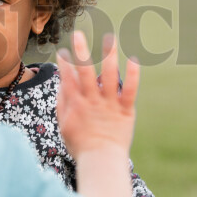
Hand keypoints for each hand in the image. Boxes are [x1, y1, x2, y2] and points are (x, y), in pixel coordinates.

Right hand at [56, 31, 139, 158]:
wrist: (102, 161)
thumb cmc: (81, 144)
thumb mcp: (64, 124)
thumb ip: (62, 102)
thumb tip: (62, 82)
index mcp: (75, 104)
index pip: (67, 79)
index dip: (64, 63)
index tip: (63, 50)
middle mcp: (91, 101)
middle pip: (85, 72)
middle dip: (81, 52)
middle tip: (79, 35)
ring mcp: (109, 105)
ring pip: (108, 76)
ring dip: (108, 56)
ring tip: (110, 38)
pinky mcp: (125, 111)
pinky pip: (129, 90)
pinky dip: (132, 75)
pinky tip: (134, 60)